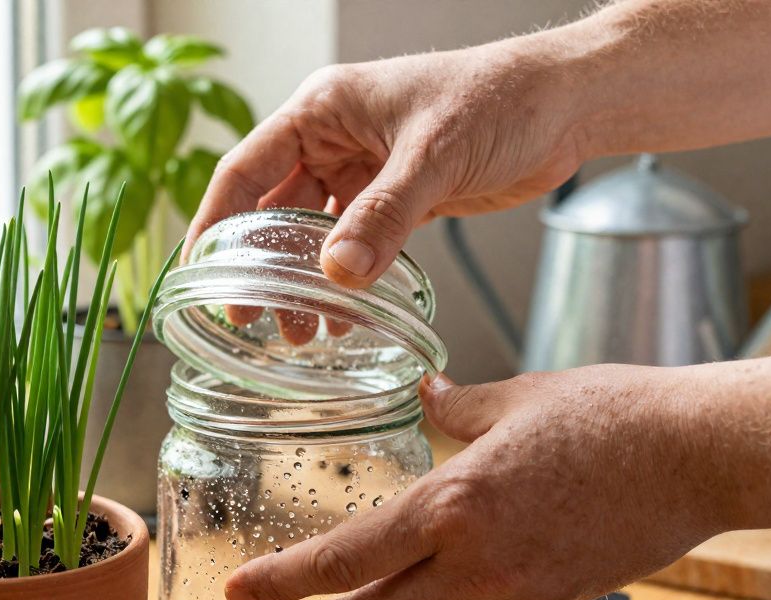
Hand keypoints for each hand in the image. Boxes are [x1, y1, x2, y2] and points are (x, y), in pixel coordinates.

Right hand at [188, 36, 587, 291]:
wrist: (568, 104)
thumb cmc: (501, 98)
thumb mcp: (433, 155)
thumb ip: (385, 216)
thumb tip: (338, 274)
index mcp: (322, 108)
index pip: (246, 169)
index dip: (216, 223)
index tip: (201, 274)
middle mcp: (333, 137)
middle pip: (275, 207)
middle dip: (263, 264)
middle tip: (252, 318)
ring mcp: (364, 168)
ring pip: (316, 233)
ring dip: (307, 280)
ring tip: (303, 331)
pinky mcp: (397, 196)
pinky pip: (357, 243)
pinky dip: (347, 279)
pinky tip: (344, 315)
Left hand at [222, 364, 741, 599]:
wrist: (697, 457)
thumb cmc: (611, 417)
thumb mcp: (515, 398)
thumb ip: (456, 405)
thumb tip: (425, 392)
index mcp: (454, 504)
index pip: (347, 555)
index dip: (286, 580)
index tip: (239, 591)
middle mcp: (474, 561)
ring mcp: (511, 592)